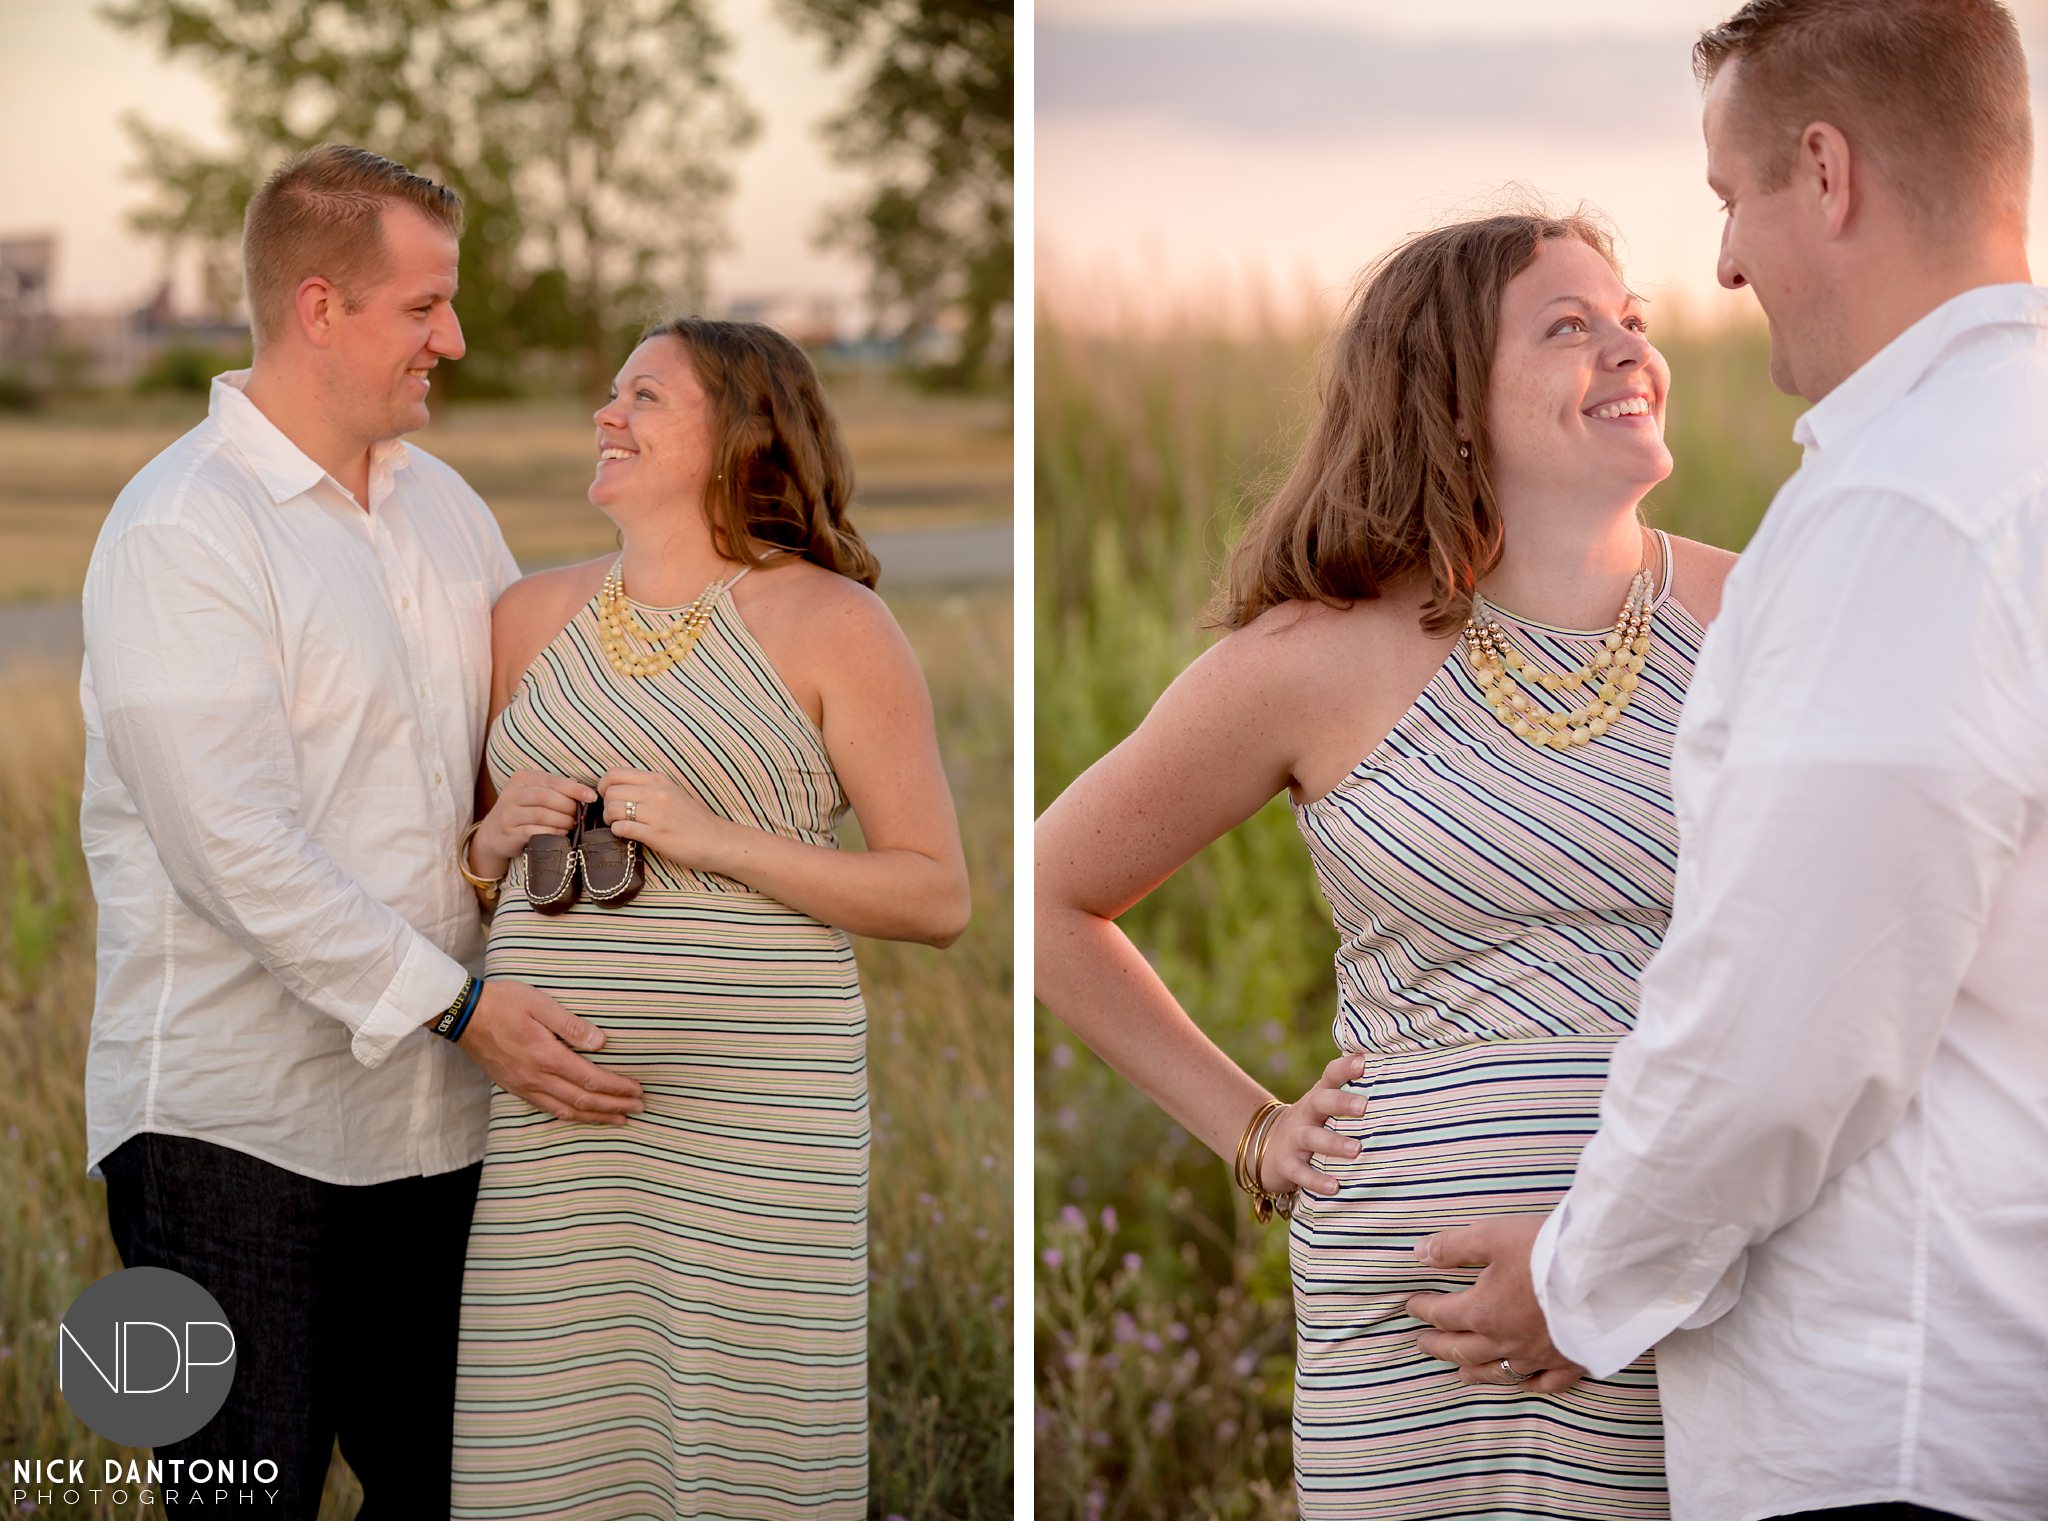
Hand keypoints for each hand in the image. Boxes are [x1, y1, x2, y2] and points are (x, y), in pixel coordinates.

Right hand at [457, 978, 643, 1123]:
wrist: (462, 1015)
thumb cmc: (503, 1002)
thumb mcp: (540, 1004)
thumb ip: (572, 1026)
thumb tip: (601, 1043)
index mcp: (547, 1057)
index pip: (591, 1080)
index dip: (617, 1087)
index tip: (638, 1090)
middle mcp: (536, 1078)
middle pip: (583, 1101)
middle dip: (614, 1106)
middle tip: (640, 1108)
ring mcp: (524, 1086)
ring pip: (566, 1111)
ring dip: (595, 1117)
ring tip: (618, 1120)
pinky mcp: (514, 1087)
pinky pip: (547, 1109)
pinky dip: (570, 1116)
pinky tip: (581, 1116)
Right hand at [473, 771, 596, 877]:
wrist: (493, 834)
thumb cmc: (523, 811)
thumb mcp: (536, 794)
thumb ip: (557, 790)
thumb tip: (584, 792)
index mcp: (522, 778)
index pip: (553, 780)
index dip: (574, 789)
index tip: (592, 797)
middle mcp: (512, 793)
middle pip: (547, 797)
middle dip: (568, 807)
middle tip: (579, 816)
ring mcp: (508, 813)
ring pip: (541, 814)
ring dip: (562, 821)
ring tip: (571, 825)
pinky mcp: (508, 832)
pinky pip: (534, 831)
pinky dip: (552, 833)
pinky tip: (560, 834)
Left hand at [599, 768, 729, 871]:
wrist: (717, 840)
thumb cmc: (693, 819)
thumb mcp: (672, 793)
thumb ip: (647, 788)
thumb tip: (616, 789)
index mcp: (658, 780)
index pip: (614, 773)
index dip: (603, 786)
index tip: (608, 797)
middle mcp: (656, 792)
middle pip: (610, 792)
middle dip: (605, 806)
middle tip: (614, 816)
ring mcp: (656, 813)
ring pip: (612, 809)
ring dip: (610, 820)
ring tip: (620, 826)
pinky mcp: (656, 834)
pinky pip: (622, 828)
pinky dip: (618, 832)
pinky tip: (627, 835)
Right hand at [1259, 1052, 1370, 1198]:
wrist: (1266, 1146)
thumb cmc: (1314, 1123)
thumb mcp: (1326, 1107)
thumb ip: (1353, 1097)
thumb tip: (1403, 1086)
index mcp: (1320, 1096)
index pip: (1331, 1075)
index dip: (1345, 1067)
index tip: (1363, 1062)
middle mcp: (1306, 1114)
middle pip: (1320, 1102)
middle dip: (1340, 1102)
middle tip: (1364, 1106)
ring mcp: (1294, 1138)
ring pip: (1312, 1137)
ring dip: (1334, 1143)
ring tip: (1356, 1150)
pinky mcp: (1286, 1164)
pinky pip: (1300, 1172)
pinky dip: (1316, 1181)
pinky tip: (1335, 1188)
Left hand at [1405, 1215, 1585, 1393]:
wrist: (1603, 1275)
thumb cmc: (1545, 1251)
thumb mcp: (1491, 1236)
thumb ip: (1452, 1247)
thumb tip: (1419, 1253)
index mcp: (1483, 1312)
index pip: (1443, 1314)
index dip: (1424, 1309)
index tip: (1412, 1306)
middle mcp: (1506, 1341)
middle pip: (1463, 1349)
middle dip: (1439, 1346)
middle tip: (1422, 1344)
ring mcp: (1538, 1357)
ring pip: (1499, 1371)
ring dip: (1475, 1371)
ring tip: (1460, 1373)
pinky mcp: (1570, 1362)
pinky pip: (1547, 1383)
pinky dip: (1531, 1384)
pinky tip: (1527, 1384)